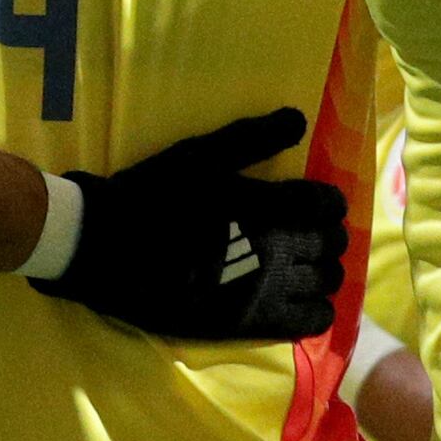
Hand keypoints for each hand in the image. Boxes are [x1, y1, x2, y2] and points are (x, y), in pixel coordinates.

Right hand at [38, 111, 348, 342]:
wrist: (108, 248)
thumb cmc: (153, 193)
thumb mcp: (200, 154)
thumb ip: (253, 138)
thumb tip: (299, 118)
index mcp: (267, 203)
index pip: (327, 204)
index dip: (328, 203)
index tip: (315, 204)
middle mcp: (276, 246)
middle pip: (332, 244)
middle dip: (326, 237)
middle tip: (307, 235)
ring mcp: (266, 288)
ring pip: (327, 283)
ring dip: (322, 273)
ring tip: (301, 269)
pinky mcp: (252, 322)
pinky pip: (310, 321)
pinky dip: (315, 311)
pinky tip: (298, 302)